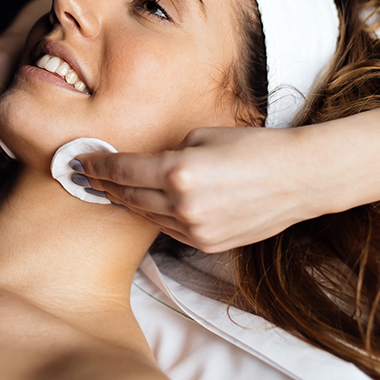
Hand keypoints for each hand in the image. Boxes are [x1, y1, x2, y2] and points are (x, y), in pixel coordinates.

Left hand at [79, 125, 341, 252]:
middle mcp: (182, 205)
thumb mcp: (204, 136)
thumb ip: (169, 152)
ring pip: (147, 217)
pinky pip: (171, 230)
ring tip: (111, 192)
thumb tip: (148, 165)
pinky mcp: (208, 243)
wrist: (300, 178)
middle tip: (85, 177)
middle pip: (128, 197)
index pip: (123, 171)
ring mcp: (195, 229)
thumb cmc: (255, 148)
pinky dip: (157, 216)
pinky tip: (149, 205)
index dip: (97, 166)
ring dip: (128, 203)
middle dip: (105, 186)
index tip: (80, 162)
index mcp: (178, 171)